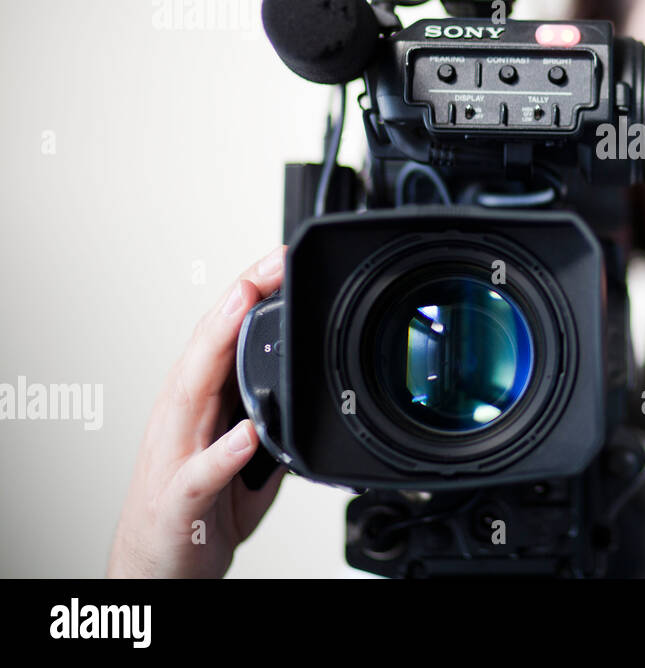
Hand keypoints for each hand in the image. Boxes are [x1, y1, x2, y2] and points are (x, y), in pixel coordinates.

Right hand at [107, 245, 288, 577]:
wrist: (156, 569)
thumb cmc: (195, 510)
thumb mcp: (241, 454)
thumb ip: (267, 419)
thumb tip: (304, 392)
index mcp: (197, 405)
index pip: (220, 336)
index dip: (247, 294)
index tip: (278, 259)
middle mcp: (180, 421)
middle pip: (205, 348)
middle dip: (235, 301)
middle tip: (268, 263)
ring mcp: (175, 458)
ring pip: (191, 392)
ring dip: (217, 349)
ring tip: (243, 308)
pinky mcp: (180, 501)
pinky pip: (201, 473)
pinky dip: (223, 451)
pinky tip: (247, 432)